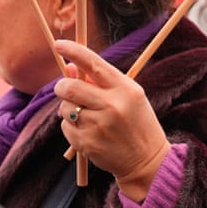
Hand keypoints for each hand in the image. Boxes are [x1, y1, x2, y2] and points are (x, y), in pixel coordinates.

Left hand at [52, 39, 170, 201]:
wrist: (148, 162)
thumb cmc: (136, 123)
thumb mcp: (127, 96)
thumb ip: (99, 81)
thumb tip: (69, 67)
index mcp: (125, 89)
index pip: (93, 63)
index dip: (73, 51)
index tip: (58, 45)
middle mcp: (112, 106)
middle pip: (70, 87)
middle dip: (62, 86)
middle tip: (64, 88)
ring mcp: (99, 126)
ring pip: (65, 108)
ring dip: (67, 109)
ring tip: (85, 115)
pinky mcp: (88, 144)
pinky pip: (65, 128)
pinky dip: (70, 127)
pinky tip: (87, 131)